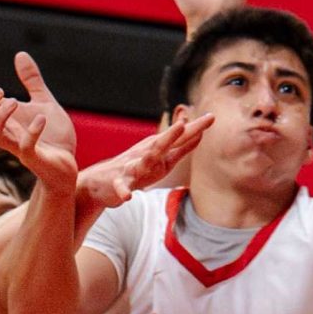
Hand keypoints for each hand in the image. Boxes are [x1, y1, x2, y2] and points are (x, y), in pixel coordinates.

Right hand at [0, 53, 77, 192]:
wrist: (68, 165)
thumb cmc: (53, 137)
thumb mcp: (44, 102)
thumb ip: (32, 81)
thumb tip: (20, 54)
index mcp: (6, 119)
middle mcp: (7, 133)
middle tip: (1, 91)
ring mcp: (19, 147)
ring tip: (15, 101)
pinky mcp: (34, 158)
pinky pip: (26, 147)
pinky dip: (32, 131)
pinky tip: (42, 118)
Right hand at [77, 114, 213, 209]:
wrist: (100, 182)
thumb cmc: (135, 168)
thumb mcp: (161, 157)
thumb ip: (180, 146)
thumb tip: (198, 130)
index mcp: (156, 149)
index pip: (179, 137)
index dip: (195, 128)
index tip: (212, 117)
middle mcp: (144, 155)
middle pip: (161, 144)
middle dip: (173, 134)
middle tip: (184, 124)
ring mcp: (130, 168)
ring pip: (142, 161)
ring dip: (150, 155)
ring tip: (156, 152)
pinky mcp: (118, 183)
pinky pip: (121, 188)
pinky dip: (123, 191)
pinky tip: (128, 196)